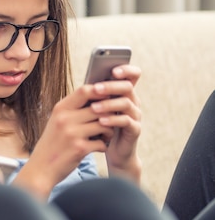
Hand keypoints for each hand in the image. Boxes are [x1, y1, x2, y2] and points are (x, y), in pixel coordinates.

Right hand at [13, 65, 141, 197]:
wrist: (41, 168)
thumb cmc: (52, 143)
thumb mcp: (57, 121)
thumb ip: (73, 109)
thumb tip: (97, 96)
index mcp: (60, 109)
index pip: (85, 90)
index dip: (100, 92)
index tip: (107, 100)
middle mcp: (65, 118)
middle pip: (99, 107)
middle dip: (109, 115)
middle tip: (110, 122)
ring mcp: (72, 133)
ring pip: (104, 124)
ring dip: (109, 131)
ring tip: (105, 136)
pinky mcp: (79, 148)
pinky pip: (102, 142)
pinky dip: (103, 146)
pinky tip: (98, 148)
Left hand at [90, 64, 141, 182]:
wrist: (109, 149)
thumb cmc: (99, 125)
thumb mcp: (95, 108)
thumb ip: (93, 97)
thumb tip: (83, 85)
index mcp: (123, 92)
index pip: (132, 74)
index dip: (126, 69)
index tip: (113, 70)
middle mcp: (132, 101)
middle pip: (127, 87)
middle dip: (111, 86)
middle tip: (96, 87)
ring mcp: (135, 115)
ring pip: (127, 103)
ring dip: (109, 104)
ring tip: (94, 107)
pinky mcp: (135, 130)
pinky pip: (127, 122)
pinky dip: (113, 120)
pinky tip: (101, 121)